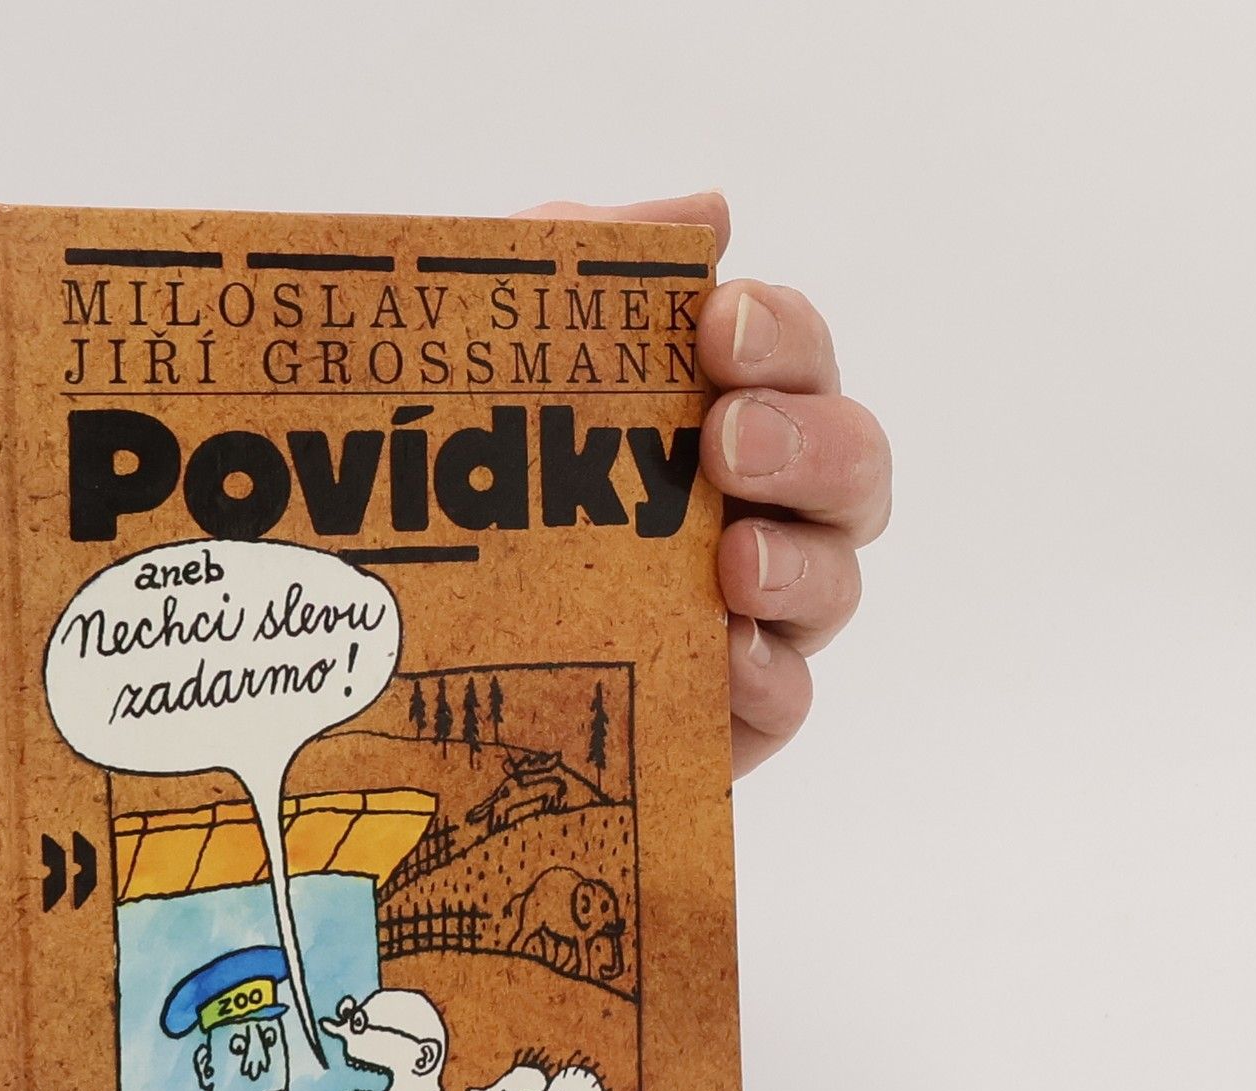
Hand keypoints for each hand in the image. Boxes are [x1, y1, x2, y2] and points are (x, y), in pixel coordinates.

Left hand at [515, 194, 890, 774]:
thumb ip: (587, 262)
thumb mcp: (502, 350)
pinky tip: (727, 659)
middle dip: (807, 442)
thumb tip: (707, 212)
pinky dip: (771, 679)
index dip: (781, 334)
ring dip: (798, 563)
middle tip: (726, 443)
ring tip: (732, 561)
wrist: (403, 636)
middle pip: (852, 462)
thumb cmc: (474, 480)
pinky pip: (788, 699)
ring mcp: (754, 616)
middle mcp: (761, 507)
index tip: (718, 326)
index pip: (795, 356)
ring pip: (838, 580)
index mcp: (722, 411)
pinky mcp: (724, 713)